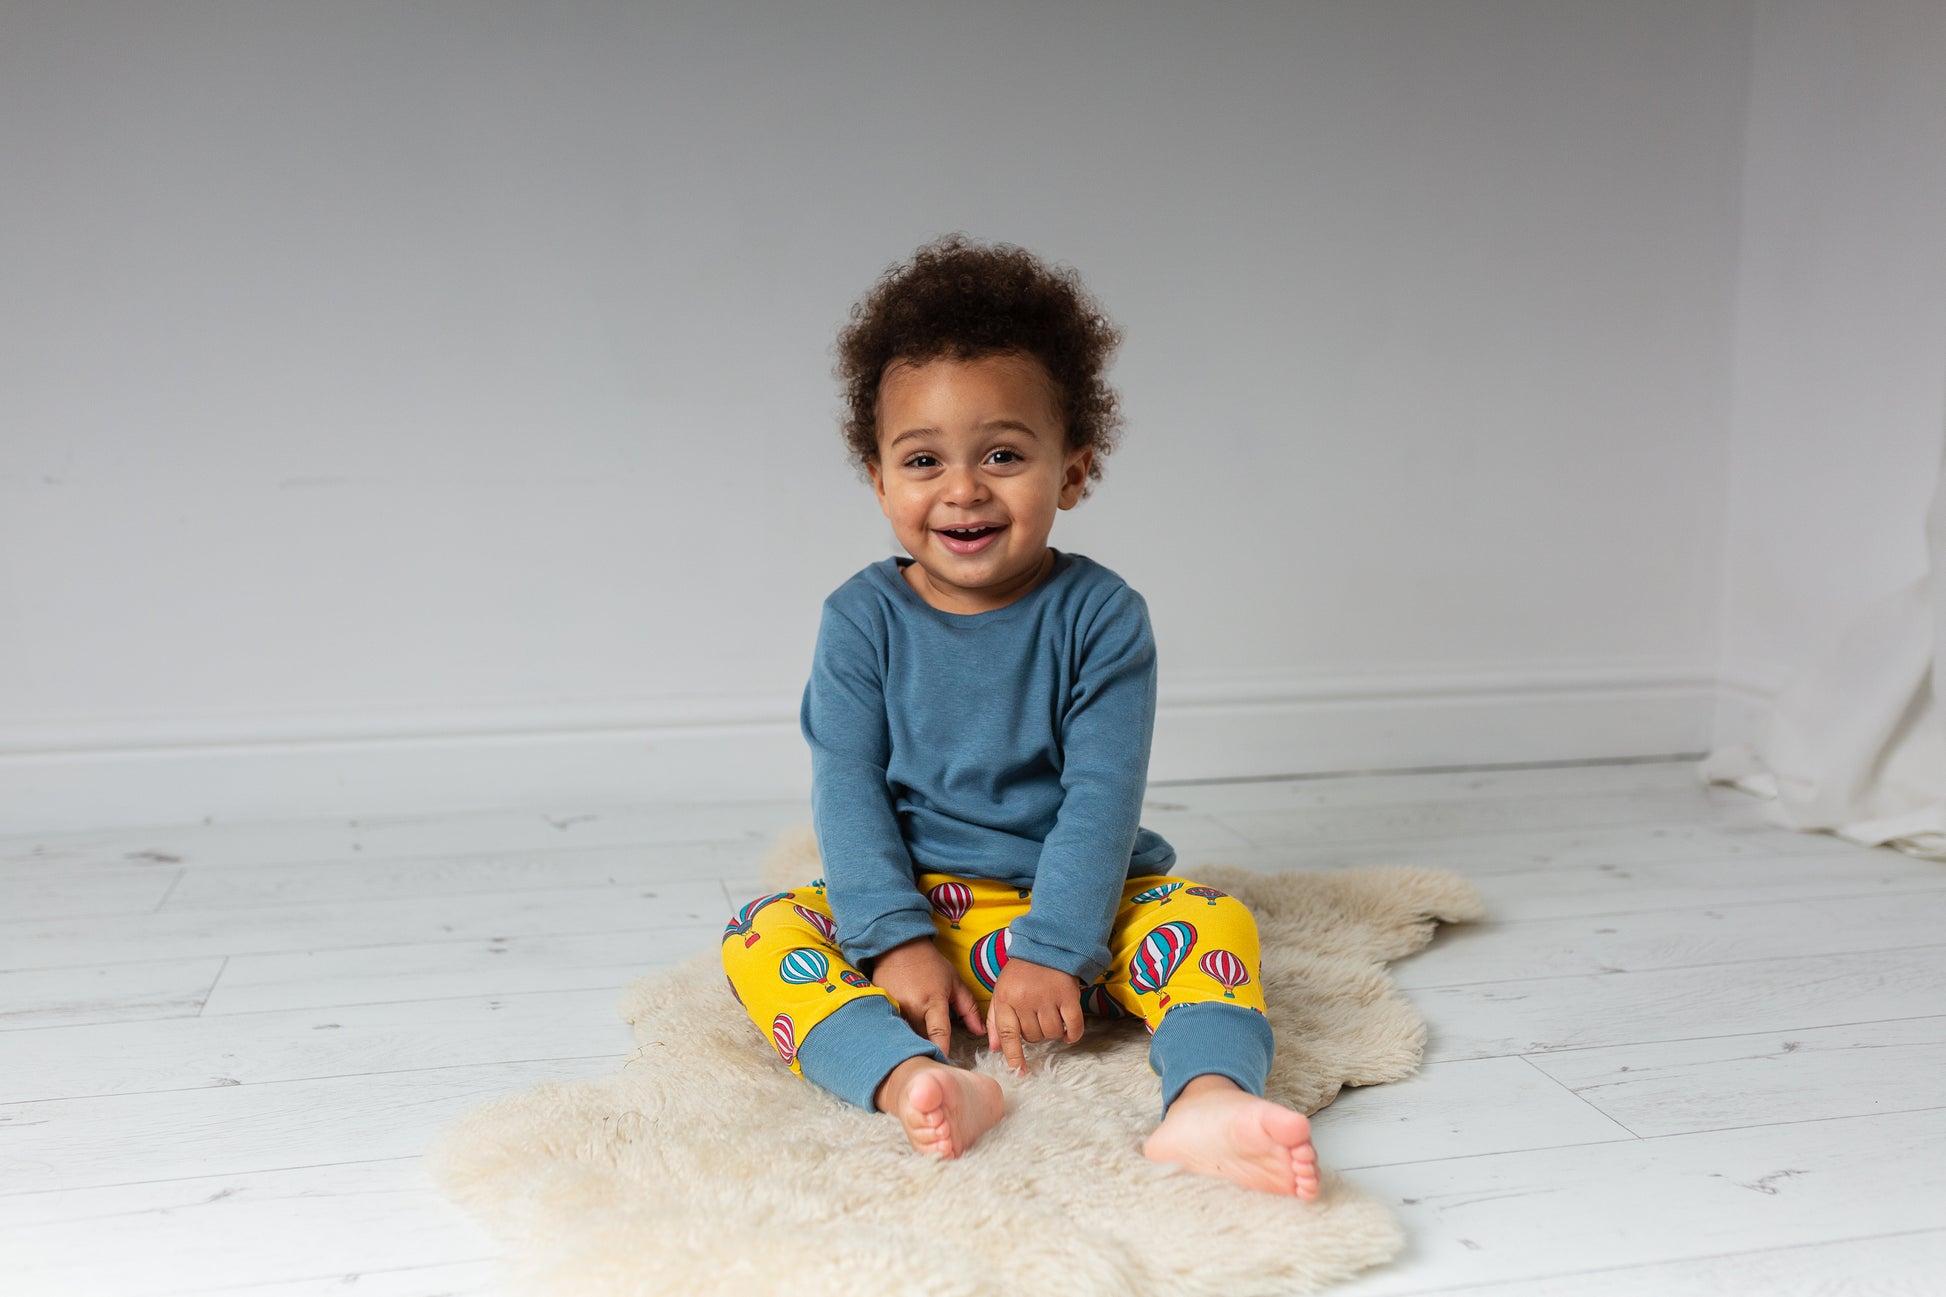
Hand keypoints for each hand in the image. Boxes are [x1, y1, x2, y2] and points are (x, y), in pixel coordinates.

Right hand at [869, 937, 985, 1057]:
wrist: (898, 948)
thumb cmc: (930, 965)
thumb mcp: (954, 982)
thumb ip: (968, 1008)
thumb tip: (980, 1032)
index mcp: (932, 1001)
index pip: (939, 1034)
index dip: (942, 1052)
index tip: (946, 1069)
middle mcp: (911, 1008)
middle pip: (920, 1040)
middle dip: (927, 1051)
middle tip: (934, 1064)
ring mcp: (893, 1009)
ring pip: (904, 1037)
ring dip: (912, 1044)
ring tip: (917, 1054)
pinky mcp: (881, 1009)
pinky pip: (891, 1029)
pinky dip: (897, 1036)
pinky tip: (901, 1040)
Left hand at [986, 956, 1083, 1073]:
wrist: (1046, 947)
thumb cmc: (1021, 973)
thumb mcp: (1001, 991)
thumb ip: (996, 1020)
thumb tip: (994, 1048)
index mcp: (1006, 998)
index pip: (1007, 1034)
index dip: (1013, 1056)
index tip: (1018, 1072)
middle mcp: (1025, 999)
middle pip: (1032, 1037)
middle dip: (1034, 1033)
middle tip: (1036, 1016)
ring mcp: (1048, 997)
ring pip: (1051, 1034)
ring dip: (1053, 1032)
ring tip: (1051, 1016)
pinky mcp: (1068, 995)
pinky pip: (1073, 1026)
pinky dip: (1073, 1034)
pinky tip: (1069, 1033)